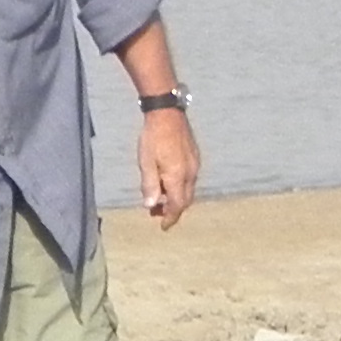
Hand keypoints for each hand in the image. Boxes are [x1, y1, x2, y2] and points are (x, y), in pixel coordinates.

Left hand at [137, 105, 197, 226]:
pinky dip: (179, 187)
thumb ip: (149, 186)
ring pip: (188, 190)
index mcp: (178, 176)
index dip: (170, 218)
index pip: (177, 205)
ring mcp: (194, 164)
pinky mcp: (194, 156)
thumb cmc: (153, 137)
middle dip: (173, 210)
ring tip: (160, 199)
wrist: (167, 113)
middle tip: (157, 214)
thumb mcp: (146, 163)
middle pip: (185, 200)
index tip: (163, 227)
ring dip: (176, 198)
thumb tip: (151, 206)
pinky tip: (167, 183)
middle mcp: (190, 173)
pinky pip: (189, 179)